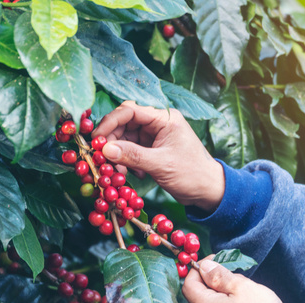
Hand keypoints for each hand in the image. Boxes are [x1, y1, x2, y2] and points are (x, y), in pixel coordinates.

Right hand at [92, 101, 224, 211]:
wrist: (208, 191)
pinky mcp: (152, 150)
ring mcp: (155, 137)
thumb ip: (133, 155)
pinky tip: (134, 173)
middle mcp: (159, 123)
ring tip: (120, 170)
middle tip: (103, 159)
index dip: (110, 122)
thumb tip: (105, 149)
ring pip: (125, 138)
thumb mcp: (160, 164)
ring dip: (118, 153)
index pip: (130, 110)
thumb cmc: (191, 174)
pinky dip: (127, 161)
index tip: (96, 139)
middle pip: (125, 123)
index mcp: (165, 118)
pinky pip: (131, 150)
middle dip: (112, 141)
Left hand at [182, 258, 304, 302]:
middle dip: (215, 281)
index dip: (198, 268)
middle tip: (236, 275)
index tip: (216, 259)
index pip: (188, 283)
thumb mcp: (241, 287)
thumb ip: (219, 275)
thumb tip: (204, 266)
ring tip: (246, 291)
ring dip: (224, 295)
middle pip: (201, 295)